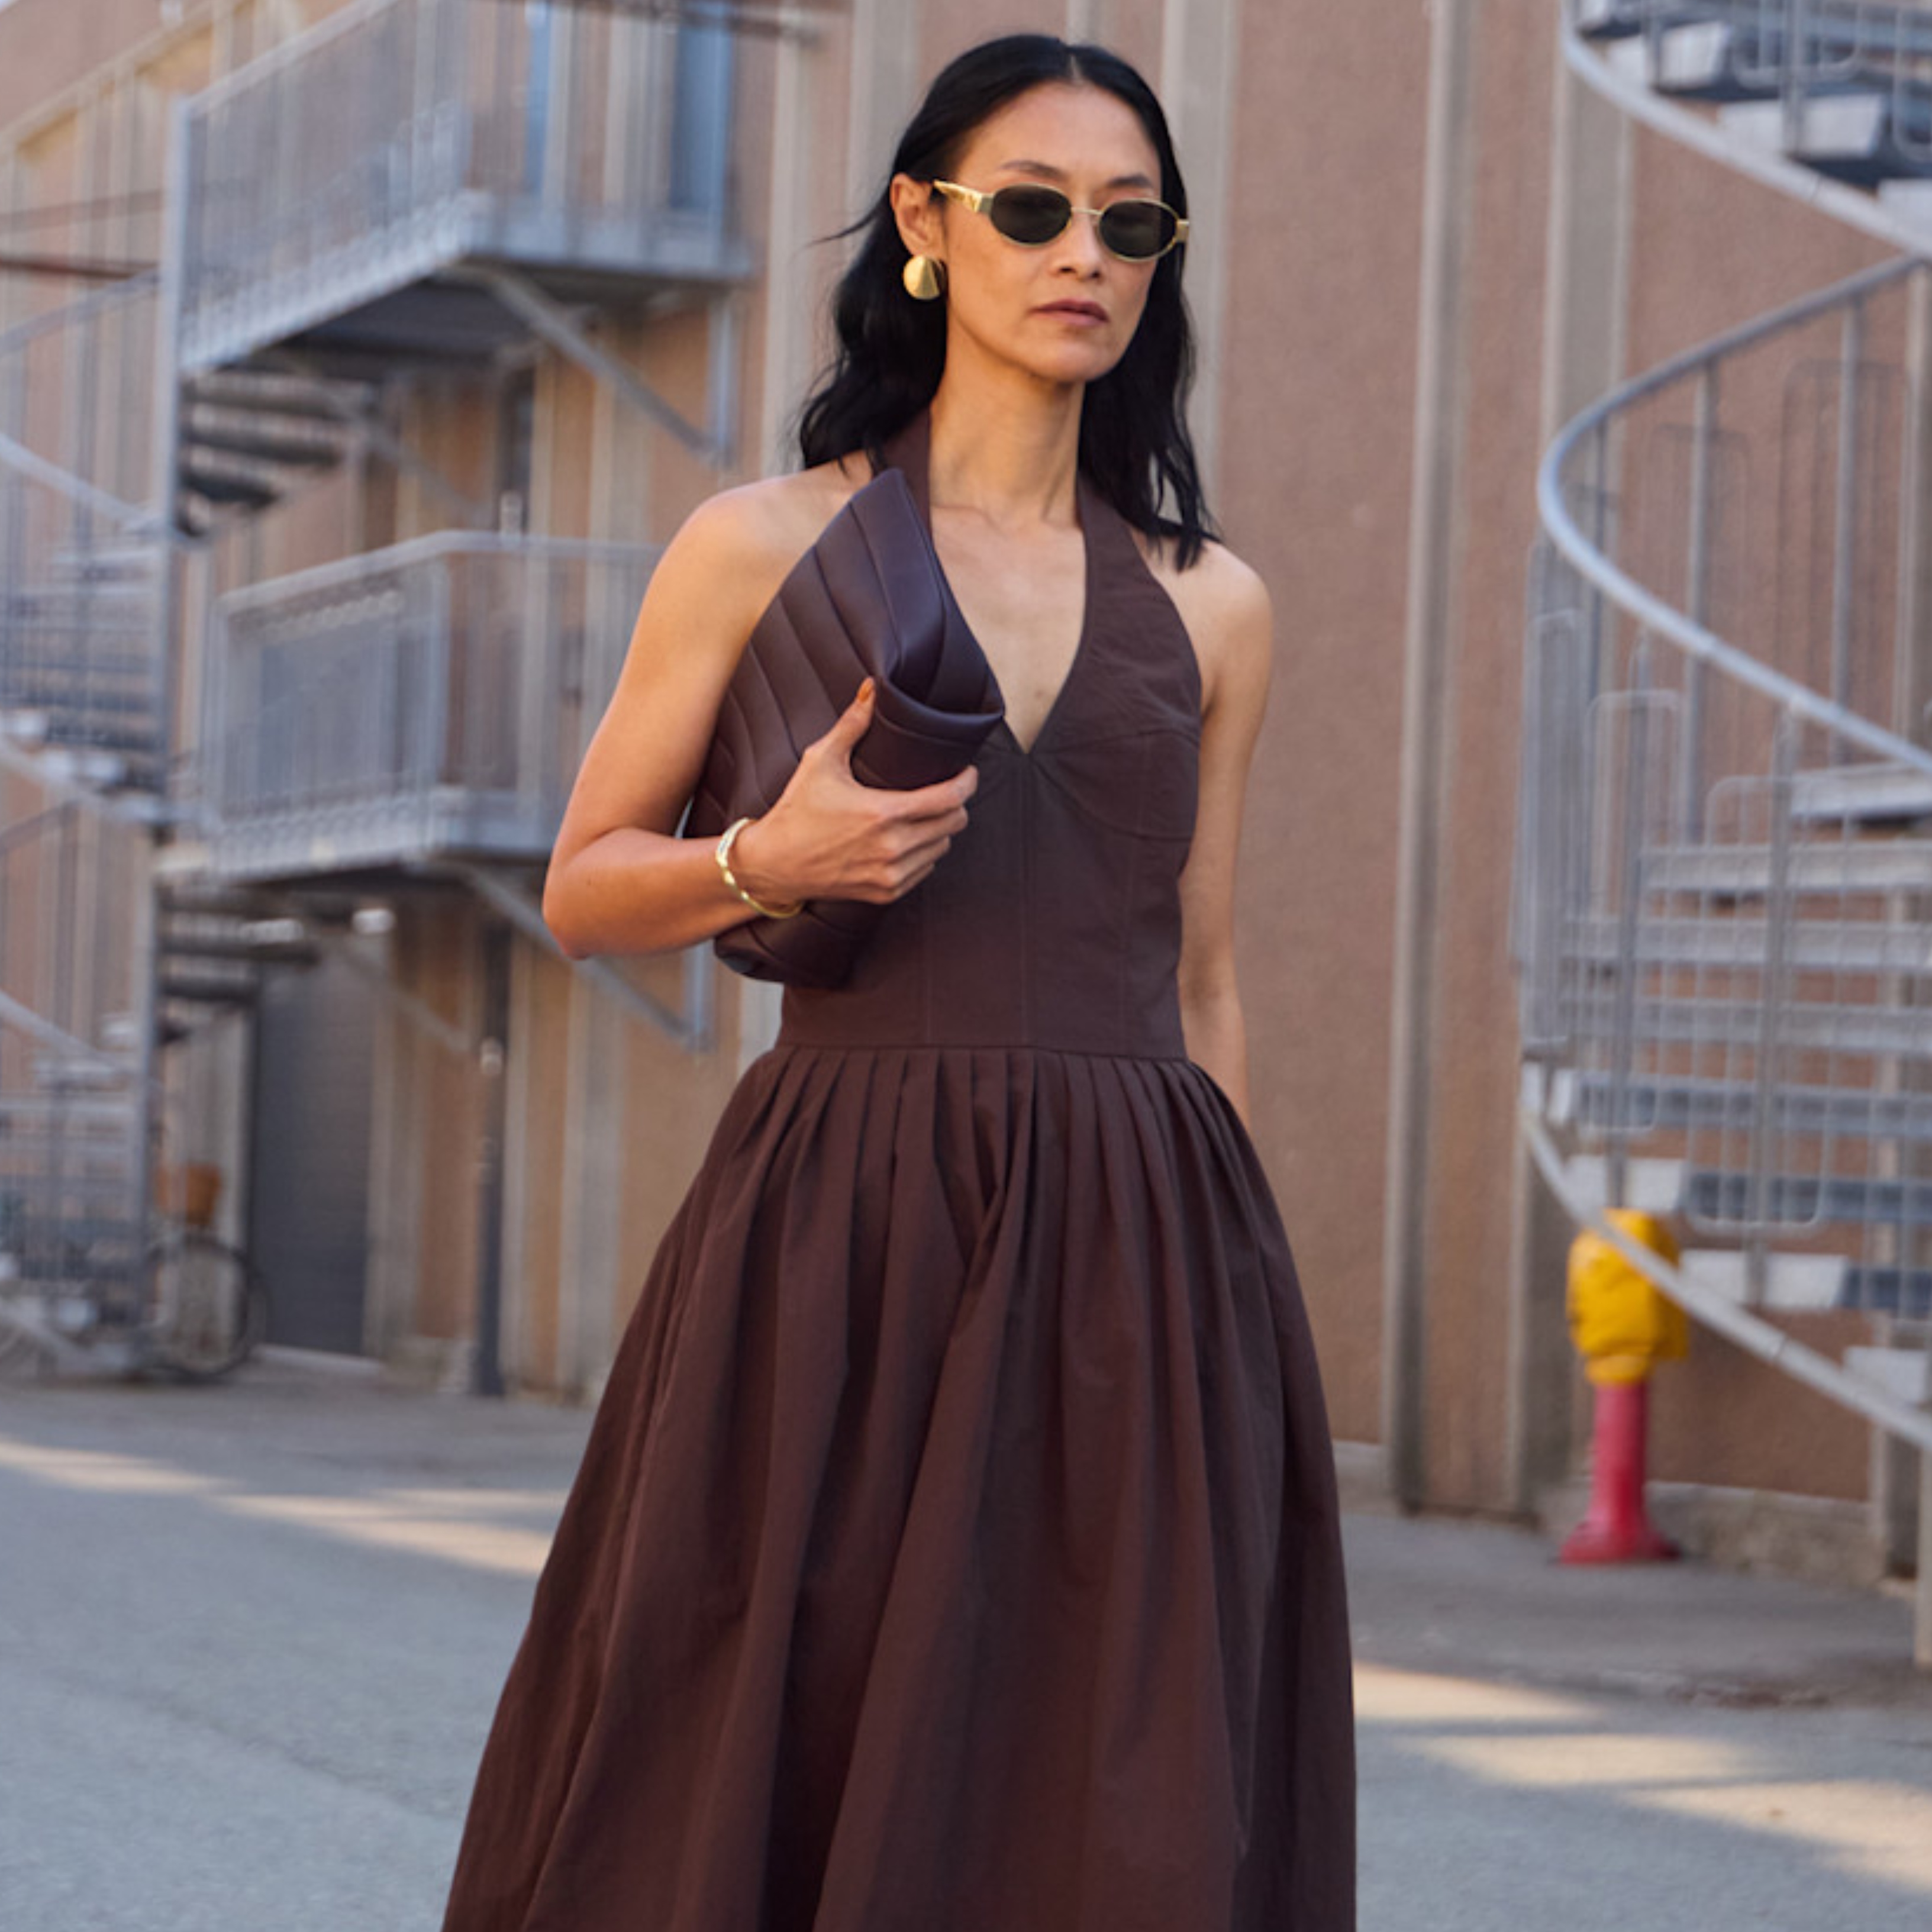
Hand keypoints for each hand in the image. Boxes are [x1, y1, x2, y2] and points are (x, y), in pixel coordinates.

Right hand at [730, 680, 977, 906]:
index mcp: (883, 814)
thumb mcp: (820, 761)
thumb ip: (852, 724)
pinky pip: (925, 870)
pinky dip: (923, 854)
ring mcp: (891, 874)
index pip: (950, 799)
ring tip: (922, 814)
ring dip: (939, 830)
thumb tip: (872, 688)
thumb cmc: (797, 810)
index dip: (967, 782)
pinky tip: (906, 839)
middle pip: (954, 823)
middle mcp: (892, 848)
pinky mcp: (886, 892)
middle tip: (943, 790)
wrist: (774, 863)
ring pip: (942, 848)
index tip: (967, 772)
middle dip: (954, 804)